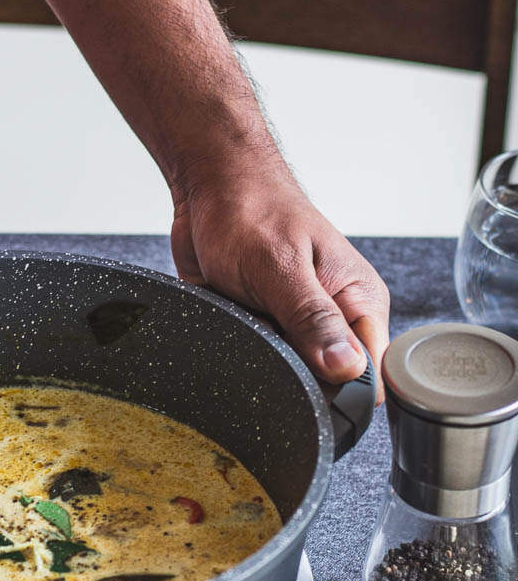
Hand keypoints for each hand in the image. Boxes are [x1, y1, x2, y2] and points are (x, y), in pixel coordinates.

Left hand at [170, 171, 389, 401]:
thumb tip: (347, 368)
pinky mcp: (269, 328)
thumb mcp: (281, 266)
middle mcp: (335, 318)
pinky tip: (235, 324)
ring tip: (249, 320)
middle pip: (328, 381)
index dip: (343, 391)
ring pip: (289, 372)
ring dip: (263, 360)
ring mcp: (300, 326)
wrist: (210, 189)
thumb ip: (313, 319)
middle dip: (293, 373)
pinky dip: (242, 350)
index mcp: (358, 301)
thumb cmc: (251, 210)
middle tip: (266, 335)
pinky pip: (259, 359)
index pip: (370, 373)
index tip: (309, 382)